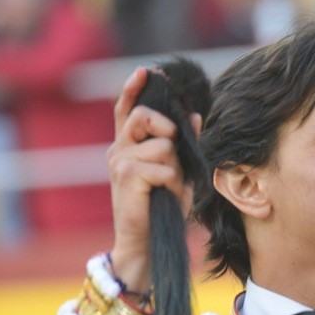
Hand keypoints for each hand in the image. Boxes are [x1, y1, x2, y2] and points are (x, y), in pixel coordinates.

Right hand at [107, 67, 199, 290]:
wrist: (146, 242)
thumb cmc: (161, 207)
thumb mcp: (178, 172)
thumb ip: (184, 144)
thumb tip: (195, 116)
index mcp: (128, 146)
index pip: (127, 109)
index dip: (134, 89)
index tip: (146, 72)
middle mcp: (119, 150)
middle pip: (145, 116)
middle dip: (165, 127)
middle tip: (172, 149)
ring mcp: (120, 162)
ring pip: (161, 145)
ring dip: (174, 167)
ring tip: (168, 186)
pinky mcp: (128, 177)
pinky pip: (163, 167)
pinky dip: (172, 182)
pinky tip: (164, 194)